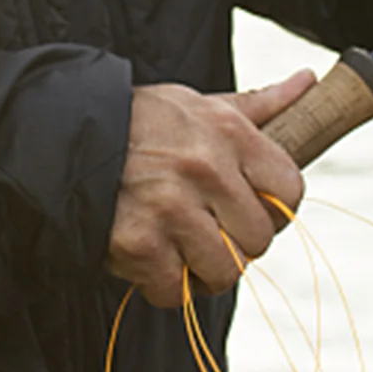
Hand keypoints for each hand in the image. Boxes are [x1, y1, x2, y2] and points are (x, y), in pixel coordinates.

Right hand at [108, 71, 313, 306]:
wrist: (64, 137)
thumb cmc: (143, 122)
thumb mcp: (203, 103)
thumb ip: (261, 103)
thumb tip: (308, 81)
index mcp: (230, 134)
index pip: (289, 191)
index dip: (277, 209)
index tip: (256, 209)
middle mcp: (206, 171)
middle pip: (260, 239)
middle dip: (240, 243)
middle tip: (214, 231)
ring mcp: (171, 210)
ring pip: (225, 272)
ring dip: (207, 271)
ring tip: (185, 249)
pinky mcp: (137, 245)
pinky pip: (176, 291)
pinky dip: (167, 286)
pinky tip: (155, 259)